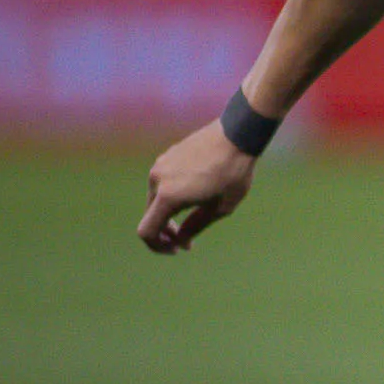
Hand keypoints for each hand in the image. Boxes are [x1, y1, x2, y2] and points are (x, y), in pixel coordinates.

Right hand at [138, 121, 258, 253]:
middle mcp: (157, 180)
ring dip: (170, 212)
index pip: (147, 231)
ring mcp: (160, 166)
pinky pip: (163, 183)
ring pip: (157, 199)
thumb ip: (195, 226)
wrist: (237, 134)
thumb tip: (180, 241)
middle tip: (188, 240)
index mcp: (168, 196)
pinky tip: (195, 193)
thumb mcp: (220, 208)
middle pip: (152, 216)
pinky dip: (172, 195)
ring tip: (196, 213)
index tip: (176, 249)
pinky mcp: (167, 156)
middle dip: (167, 231)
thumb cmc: (233, 173)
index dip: (157, 246)